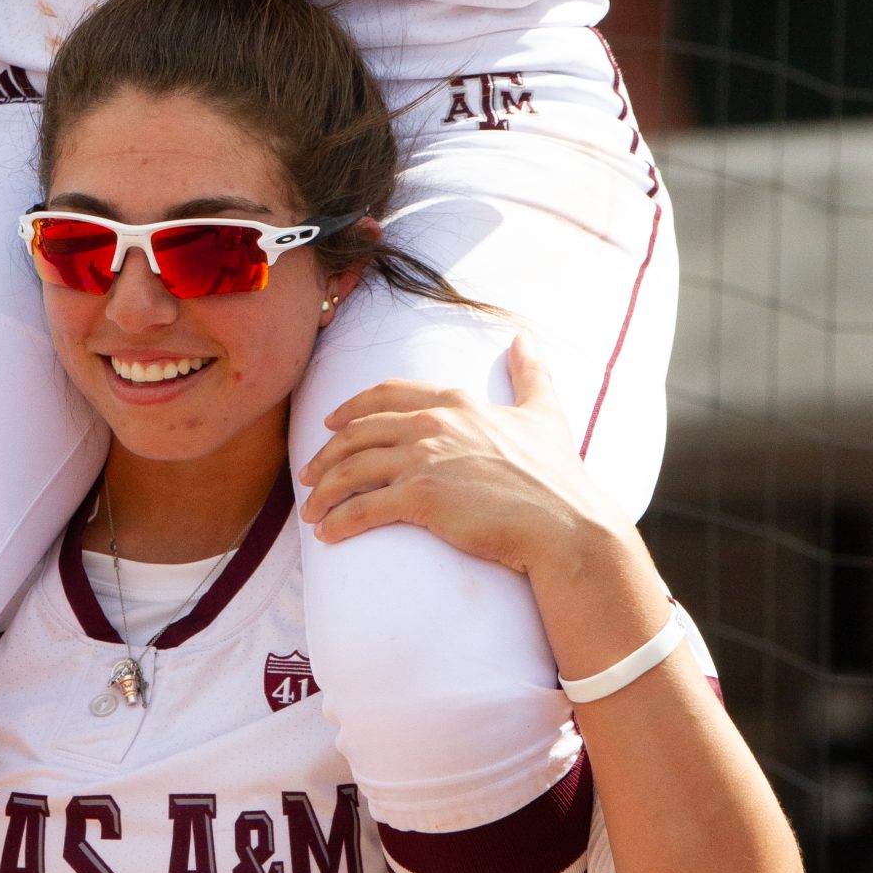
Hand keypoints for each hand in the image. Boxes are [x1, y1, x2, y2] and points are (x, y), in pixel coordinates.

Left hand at [298, 335, 619, 577]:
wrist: (564, 523)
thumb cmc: (557, 475)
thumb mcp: (544, 413)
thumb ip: (530, 374)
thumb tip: (525, 337)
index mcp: (455, 401)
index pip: (386, 395)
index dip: (352, 408)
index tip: (331, 422)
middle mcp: (433, 423)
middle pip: (359, 432)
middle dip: (327, 454)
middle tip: (308, 475)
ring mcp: (424, 459)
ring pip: (352, 468)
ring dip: (324, 491)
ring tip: (312, 511)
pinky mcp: (420, 498)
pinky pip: (363, 508)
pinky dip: (339, 521)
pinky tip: (327, 534)